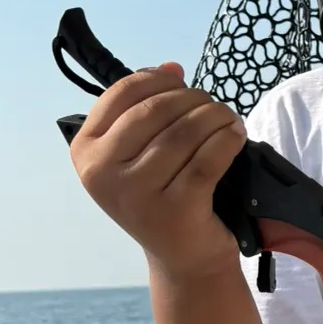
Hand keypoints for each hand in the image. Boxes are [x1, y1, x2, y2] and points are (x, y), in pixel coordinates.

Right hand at [69, 62, 246, 280]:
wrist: (183, 256)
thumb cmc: (161, 194)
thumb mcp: (139, 152)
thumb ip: (146, 108)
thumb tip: (172, 68)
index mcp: (86, 151)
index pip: (121, 95)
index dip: (157, 80)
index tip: (180, 80)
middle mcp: (103, 173)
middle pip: (155, 110)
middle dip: (192, 99)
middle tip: (213, 106)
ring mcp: (136, 194)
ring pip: (184, 132)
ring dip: (216, 117)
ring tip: (228, 120)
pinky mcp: (175, 210)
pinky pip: (208, 159)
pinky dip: (227, 140)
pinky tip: (236, 136)